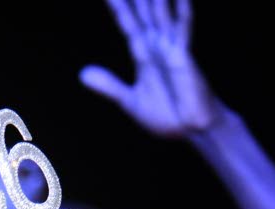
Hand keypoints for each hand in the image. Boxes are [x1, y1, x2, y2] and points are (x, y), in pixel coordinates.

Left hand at [80, 0, 219, 137]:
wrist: (191, 131)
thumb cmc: (168, 116)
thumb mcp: (130, 100)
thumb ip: (108, 85)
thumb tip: (82, 73)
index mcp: (144, 55)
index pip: (128, 23)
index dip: (118, 6)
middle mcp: (158, 46)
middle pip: (143, 12)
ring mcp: (172, 49)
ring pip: (160, 13)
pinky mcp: (185, 57)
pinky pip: (183, 28)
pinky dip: (181, 10)